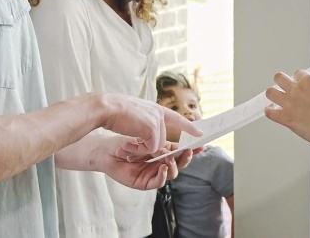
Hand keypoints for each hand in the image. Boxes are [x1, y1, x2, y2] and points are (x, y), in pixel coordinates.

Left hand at [56, 134, 190, 189]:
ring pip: (171, 173)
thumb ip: (163, 135)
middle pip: (179, 163)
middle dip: (187, 158)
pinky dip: (162, 175)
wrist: (107, 149)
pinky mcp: (143, 182)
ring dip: (174, 166)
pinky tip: (163, 167)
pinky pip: (157, 182)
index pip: (181, 151)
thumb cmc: (125, 138)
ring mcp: (152, 173)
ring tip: (172, 158)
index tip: (203, 144)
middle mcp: (160, 163)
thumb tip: (180, 127)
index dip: (192, 149)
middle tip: (190, 151)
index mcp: (163, 151)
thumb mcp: (147, 134)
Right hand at [97, 93, 202, 154]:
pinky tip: (128, 144)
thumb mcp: (136, 115)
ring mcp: (157, 120)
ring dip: (141, 149)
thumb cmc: (115, 112)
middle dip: (150, 147)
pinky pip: (151, 148)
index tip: (201, 133)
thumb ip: (147, 123)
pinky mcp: (153, 128)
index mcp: (156, 109)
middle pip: (162, 139)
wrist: (107, 108)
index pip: (177, 119)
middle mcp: (159, 113)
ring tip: (127, 143)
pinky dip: (138, 150)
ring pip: (157, 146)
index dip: (189, 127)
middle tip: (132, 147)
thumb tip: (152, 135)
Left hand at [264, 70, 309, 147]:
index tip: (297, 83)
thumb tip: (308, 94)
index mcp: (308, 82)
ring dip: (273, 95)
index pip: (297, 73)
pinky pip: (269, 112)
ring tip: (276, 99)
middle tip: (282, 87)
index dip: (297, 79)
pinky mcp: (286, 118)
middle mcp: (296, 90)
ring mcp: (289, 104)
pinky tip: (273, 111)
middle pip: (279, 77)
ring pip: (270, 92)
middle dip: (280, 81)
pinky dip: (270, 111)